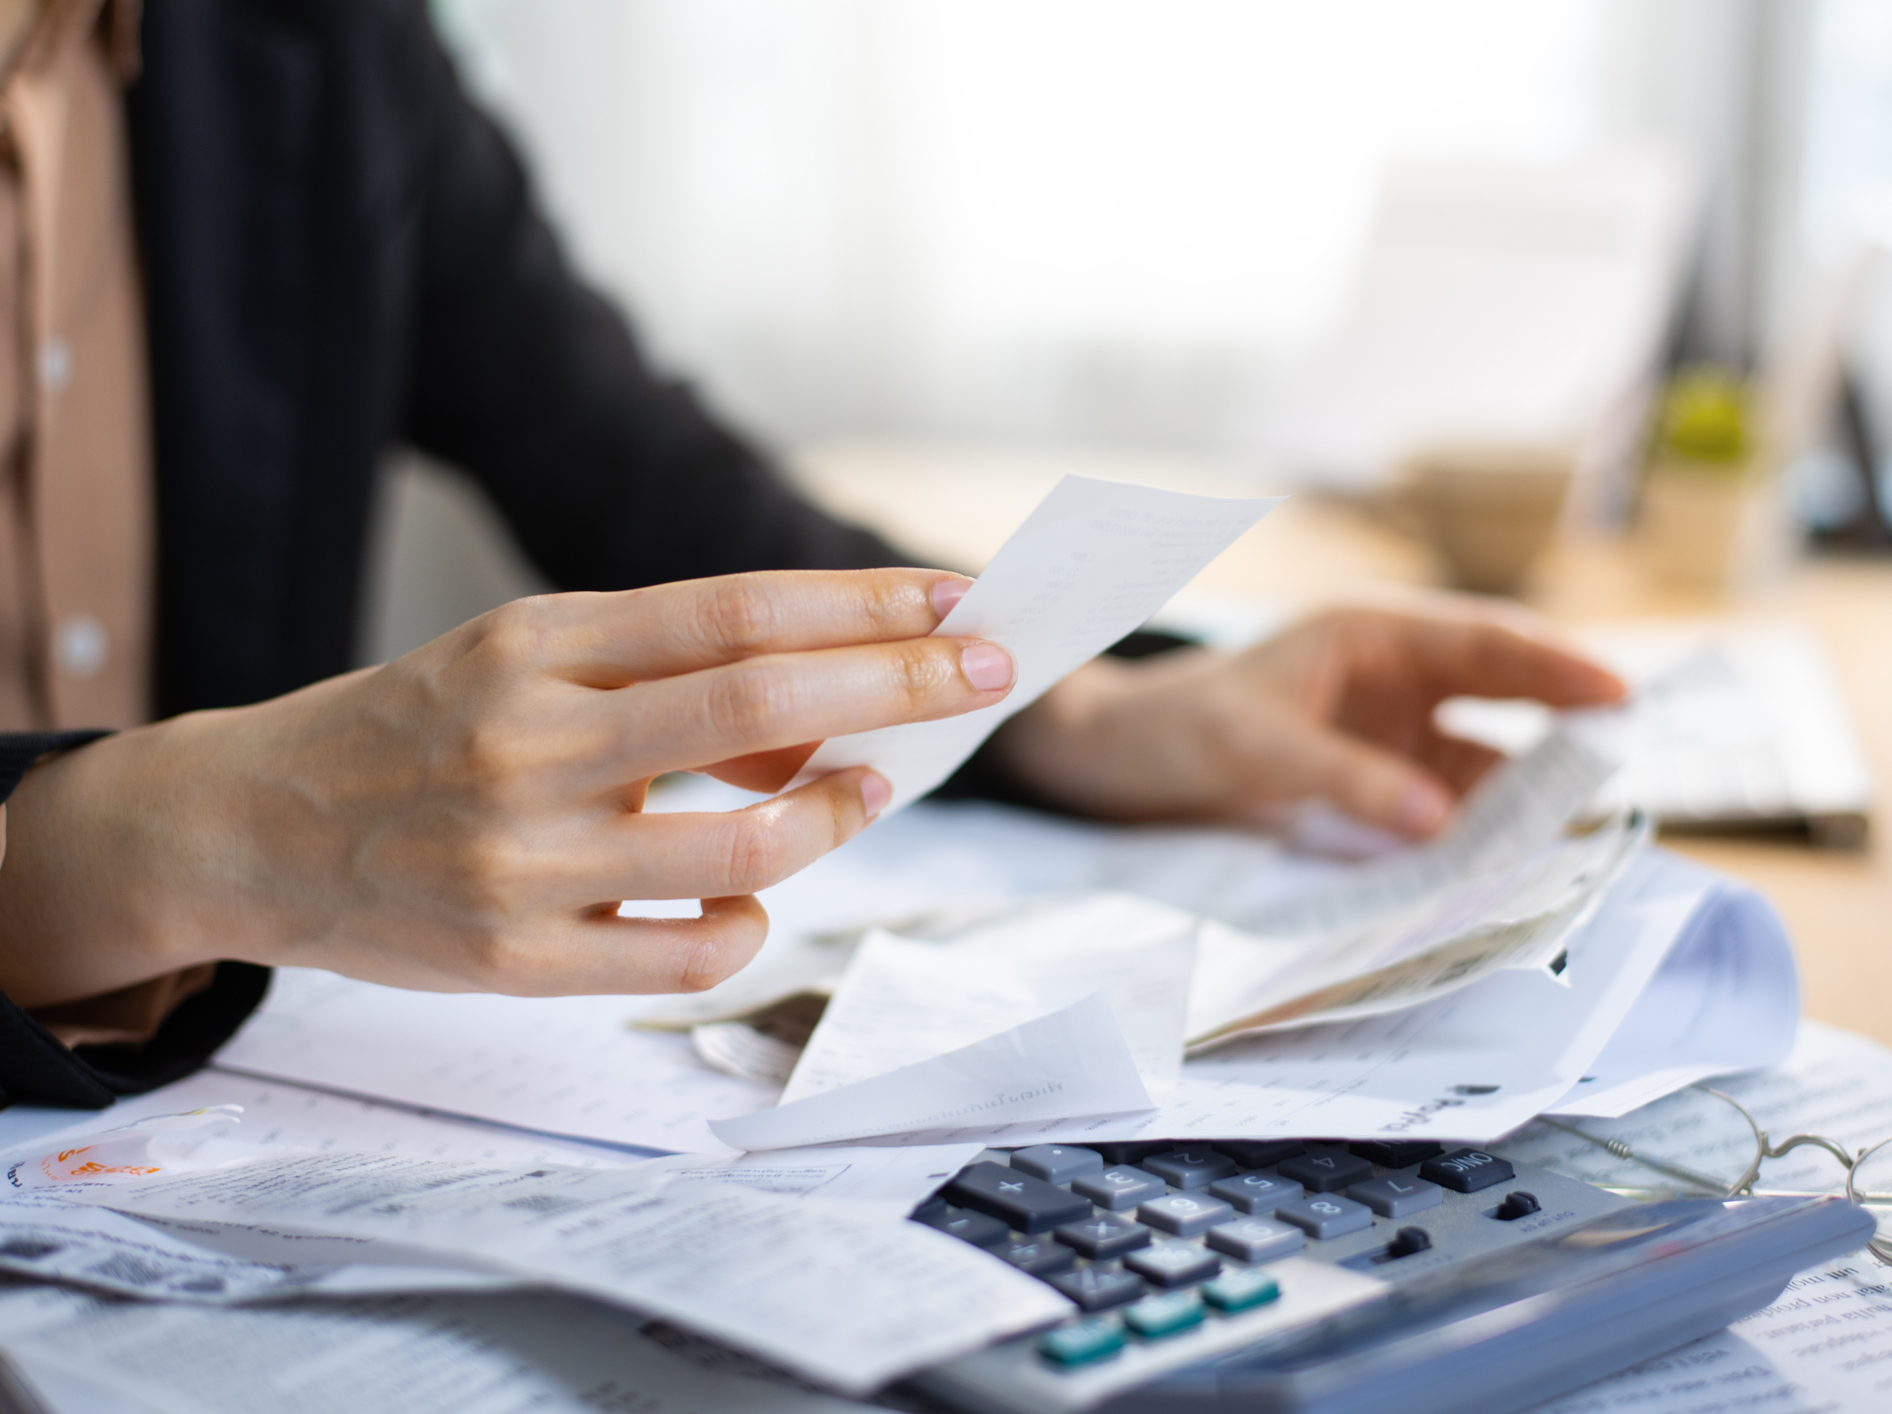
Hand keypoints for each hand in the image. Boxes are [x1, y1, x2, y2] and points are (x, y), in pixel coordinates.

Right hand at [0, 569, 1012, 1004]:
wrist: (246, 826)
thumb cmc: (413, 732)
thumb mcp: (522, 664)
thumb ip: (664, 679)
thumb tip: (833, 713)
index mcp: (533, 645)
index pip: (730, 611)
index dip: (856, 605)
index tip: (953, 600)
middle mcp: (529, 740)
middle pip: (757, 702)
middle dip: (898, 683)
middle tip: (988, 672)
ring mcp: (521, 859)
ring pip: (740, 848)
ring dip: (836, 816)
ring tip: (873, 790)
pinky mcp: (511, 960)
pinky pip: (684, 955)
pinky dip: (749, 926)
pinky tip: (754, 901)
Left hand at [988, 597, 1623, 837]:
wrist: (1114, 763)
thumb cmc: (1173, 727)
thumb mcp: (1254, 745)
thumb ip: (1346, 780)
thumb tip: (1439, 824)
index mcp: (1370, 632)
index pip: (1484, 641)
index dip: (1557, 666)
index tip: (1620, 696)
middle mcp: (1394, 675)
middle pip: (1503, 694)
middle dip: (1568, 725)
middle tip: (1632, 766)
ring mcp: (1390, 730)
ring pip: (1483, 757)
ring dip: (1526, 792)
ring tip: (1582, 833)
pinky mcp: (1377, 782)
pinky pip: (1446, 803)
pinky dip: (1479, 830)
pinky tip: (1510, 860)